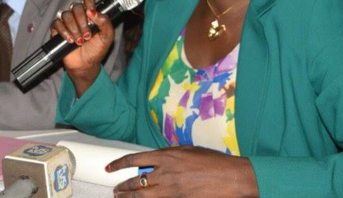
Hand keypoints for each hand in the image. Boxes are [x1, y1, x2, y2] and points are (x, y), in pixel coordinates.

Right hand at [51, 0, 114, 95]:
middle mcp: (78, 15)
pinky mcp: (57, 30)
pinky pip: (57, 23)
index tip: (90, 12)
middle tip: (87, 35)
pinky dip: (64, 32)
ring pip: (66, 14)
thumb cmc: (97, 50)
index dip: (88, 0)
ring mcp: (67, 22)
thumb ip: (105, 22)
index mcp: (91, 13)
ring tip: (80, 41)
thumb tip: (92, 12)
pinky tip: (70, 40)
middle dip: (82, 22)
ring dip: (74, 28)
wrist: (86, 64)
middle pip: (76, 6)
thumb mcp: (107, 37)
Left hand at [107, 146, 258, 196]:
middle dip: (123, 187)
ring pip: (143, 196)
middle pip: (136, 182)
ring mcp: (172, 190)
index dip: (119, 164)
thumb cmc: (213, 161)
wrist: (232, 177)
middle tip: (116, 189)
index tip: (110, 168)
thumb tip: (155, 157)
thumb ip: (169, 154)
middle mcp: (166, 173)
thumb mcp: (187, 150)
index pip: (134, 159)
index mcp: (166, 156)